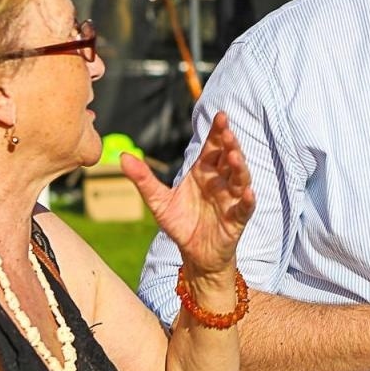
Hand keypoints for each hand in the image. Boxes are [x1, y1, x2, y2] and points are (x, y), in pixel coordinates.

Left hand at [122, 112, 254, 280]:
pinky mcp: (237, 218)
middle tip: (227, 133)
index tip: (220, 116)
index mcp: (204, 172)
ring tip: (234, 158)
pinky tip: (247, 192)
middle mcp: (220, 181)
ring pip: (240, 178)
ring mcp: (231, 199)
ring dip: (240, 167)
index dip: (218, 131)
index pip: (213, 146)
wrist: (194, 254)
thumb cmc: (181, 223)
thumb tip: (122, 156)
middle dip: (230, 145)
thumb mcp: (158, 201)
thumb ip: (143, 179)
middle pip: (229, 158)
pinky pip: (244, 207)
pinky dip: (247, 199)